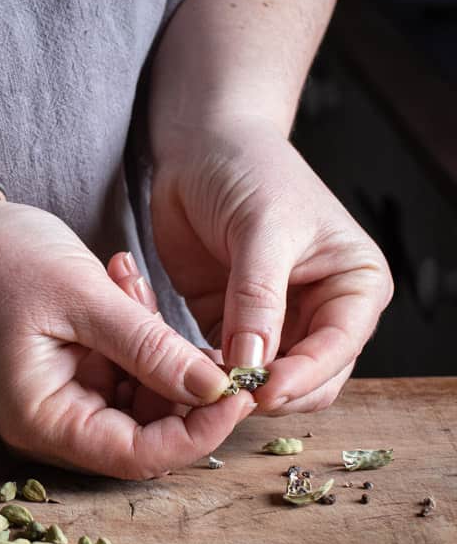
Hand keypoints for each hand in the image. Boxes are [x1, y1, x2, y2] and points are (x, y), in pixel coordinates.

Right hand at [0, 198, 251, 478]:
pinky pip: (125, 368)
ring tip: (132, 285)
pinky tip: (124, 287)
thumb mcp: (82, 299)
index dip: (198, 432)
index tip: (239, 392)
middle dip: (183, 383)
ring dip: (158, 347)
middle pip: (146, 430)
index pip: (138, 454)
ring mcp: (64, 396)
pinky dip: (138, 334)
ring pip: (142, 396)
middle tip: (200, 331)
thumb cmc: (0, 261)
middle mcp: (55, 421)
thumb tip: (215, 389)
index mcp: (45, 419)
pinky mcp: (73, 371)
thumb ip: (150, 349)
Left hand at [151, 117, 392, 414]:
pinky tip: (192, 369)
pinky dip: (213, 376)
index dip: (303, 377)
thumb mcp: (262, 229)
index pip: (339, 348)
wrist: (200, 150)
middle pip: (311, 379)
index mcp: (352, 283)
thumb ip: (258, 298)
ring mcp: (277, 321)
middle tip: (231, 393)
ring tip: (208, 381)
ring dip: (241, 390)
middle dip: (274, 391)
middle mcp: (322, 309)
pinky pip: (229, 368)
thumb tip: (252, 365)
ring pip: (270, 382)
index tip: (262, 392)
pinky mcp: (234, 326)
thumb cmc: (247, 170)